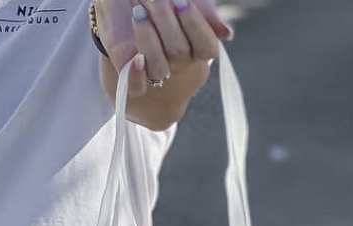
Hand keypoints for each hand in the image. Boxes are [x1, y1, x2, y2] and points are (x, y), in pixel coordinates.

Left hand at [95, 0, 230, 96]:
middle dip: (165, 22)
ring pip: (159, 70)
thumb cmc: (161, 2)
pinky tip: (136, 58)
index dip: (194, 26)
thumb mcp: (187, 3)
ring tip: (138, 12)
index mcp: (195, 46)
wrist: (126, 2)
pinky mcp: (129, 76)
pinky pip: (136, 90)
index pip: (207, 48)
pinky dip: (136, 75)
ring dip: (148, 39)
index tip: (181, 2)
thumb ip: (205, 15)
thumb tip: (226, 34)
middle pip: (179, 53)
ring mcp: (153, 70)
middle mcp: (177, 62)